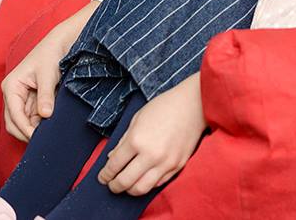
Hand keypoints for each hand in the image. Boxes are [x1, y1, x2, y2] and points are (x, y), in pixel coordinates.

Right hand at [1, 3, 97, 141]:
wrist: (61, 44)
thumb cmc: (51, 54)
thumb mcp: (48, 74)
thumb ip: (45, 95)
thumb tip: (44, 115)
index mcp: (11, 86)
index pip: (13, 114)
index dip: (24, 128)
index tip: (37, 138)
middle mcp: (13, 94)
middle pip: (14, 123)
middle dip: (27, 132)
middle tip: (44, 140)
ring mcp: (22, 99)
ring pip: (23, 123)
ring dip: (34, 129)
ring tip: (50, 134)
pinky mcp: (33, 101)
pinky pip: (33, 118)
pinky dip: (40, 124)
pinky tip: (51, 127)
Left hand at [98, 75, 205, 195]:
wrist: (194, 105)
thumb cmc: (164, 107)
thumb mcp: (137, 119)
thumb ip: (123, 140)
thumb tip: (112, 158)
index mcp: (136, 139)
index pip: (114, 165)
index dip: (105, 174)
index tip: (102, 177)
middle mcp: (150, 154)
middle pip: (125, 181)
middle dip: (114, 186)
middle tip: (111, 184)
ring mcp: (165, 163)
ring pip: (141, 188)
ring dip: (129, 190)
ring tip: (126, 185)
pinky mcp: (177, 166)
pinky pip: (157, 184)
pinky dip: (147, 184)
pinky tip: (142, 179)